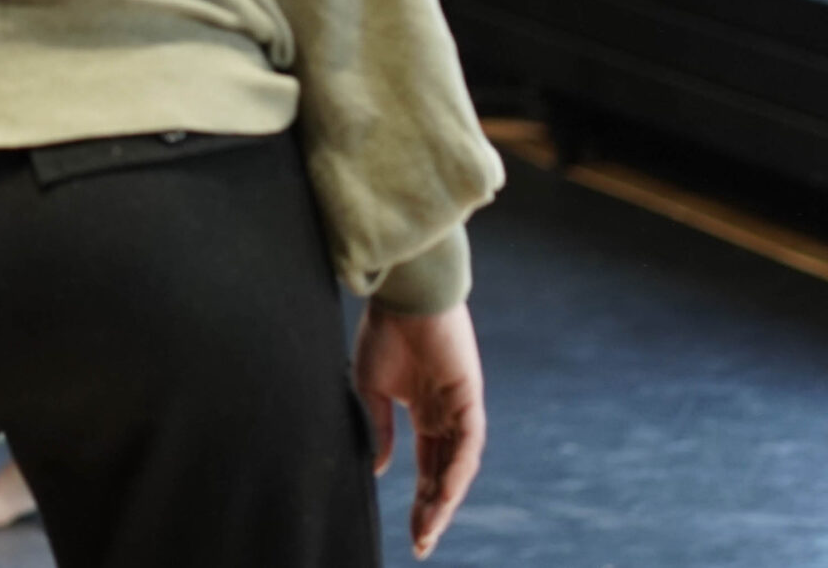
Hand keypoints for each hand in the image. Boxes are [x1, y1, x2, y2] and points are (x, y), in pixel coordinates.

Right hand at [353, 301, 485, 557]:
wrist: (402, 297)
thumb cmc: (383, 333)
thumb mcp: (370, 389)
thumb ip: (379, 429)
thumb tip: (382, 469)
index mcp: (424, 413)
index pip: (427, 466)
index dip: (421, 500)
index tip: (413, 534)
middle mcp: (445, 416)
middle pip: (445, 474)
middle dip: (434, 510)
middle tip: (421, 543)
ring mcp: (460, 408)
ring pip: (459, 465)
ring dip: (446, 497)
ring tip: (429, 526)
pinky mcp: (468, 398)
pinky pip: (468, 443)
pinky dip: (458, 468)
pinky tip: (445, 491)